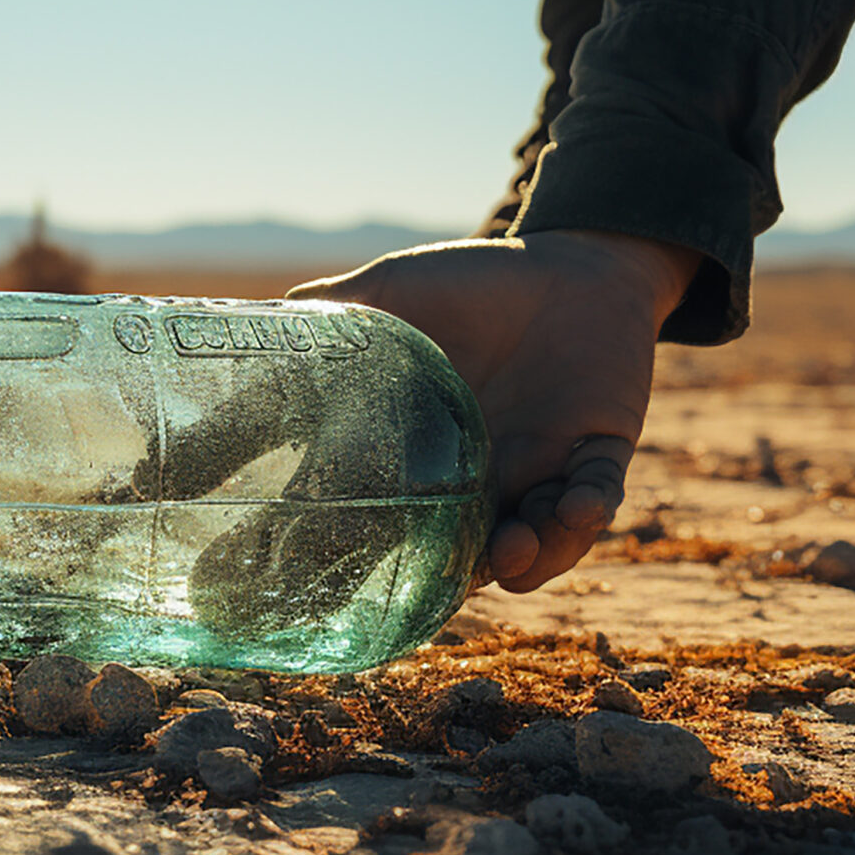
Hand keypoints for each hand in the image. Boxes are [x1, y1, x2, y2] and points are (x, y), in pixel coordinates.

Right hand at [289, 231, 698, 592]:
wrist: (572, 265)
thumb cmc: (476, 282)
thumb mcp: (393, 292)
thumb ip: (333, 307)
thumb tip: (255, 317)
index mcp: (424, 452)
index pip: (379, 516)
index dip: (342, 551)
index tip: (302, 576)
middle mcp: (480, 477)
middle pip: (458, 552)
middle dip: (444, 578)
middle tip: (420, 590)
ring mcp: (541, 470)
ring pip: (537, 542)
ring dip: (526, 559)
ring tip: (508, 554)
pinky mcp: (599, 448)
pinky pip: (596, 492)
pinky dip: (586, 510)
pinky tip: (572, 508)